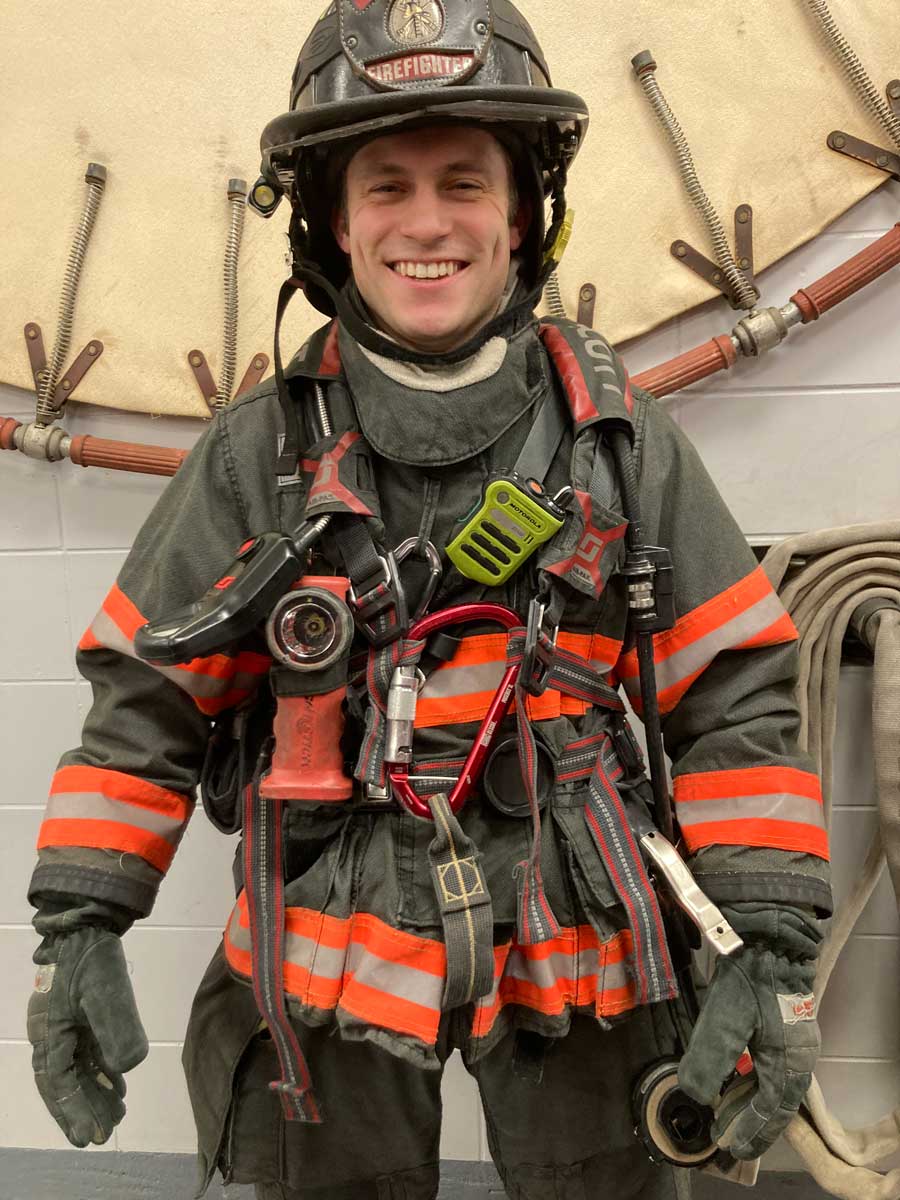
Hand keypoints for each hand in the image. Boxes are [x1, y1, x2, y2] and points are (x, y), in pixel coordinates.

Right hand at [27, 926, 148, 1146]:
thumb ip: (116, 1029)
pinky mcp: (79, 1015)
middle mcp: (52, 1032)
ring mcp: (65, 1024)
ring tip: (115, 1115)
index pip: (59, 1082)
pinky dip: (101, 1070)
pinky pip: (86, 1051)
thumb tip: (125, 1069)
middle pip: (65, 1080)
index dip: (73, 1111)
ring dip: (94, 1091)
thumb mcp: (106, 992)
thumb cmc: (93, 958)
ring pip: (77, 1068)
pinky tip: (118, 1085)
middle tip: (101, 1135)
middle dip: (82, 1108)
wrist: (89, 923)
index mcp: (50, 1032)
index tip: (88, 1136)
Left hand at [678, 904, 821, 1160]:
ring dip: (750, 1097)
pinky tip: (736, 1070)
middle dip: (749, 1119)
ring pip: (774, 1081)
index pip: (772, 1112)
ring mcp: (795, 1037)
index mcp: (789, 1064)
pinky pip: (773, 1061)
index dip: (751, 1133)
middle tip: (725, 1134)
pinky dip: (753, 1074)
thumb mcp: (723, 1020)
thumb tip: (695, 1095)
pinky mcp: (786, 1020)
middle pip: (775, 1100)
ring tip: (723, 1106)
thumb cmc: (749, 978)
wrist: (771, 932)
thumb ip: (708, 1061)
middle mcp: (799, 1056)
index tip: (731, 1146)